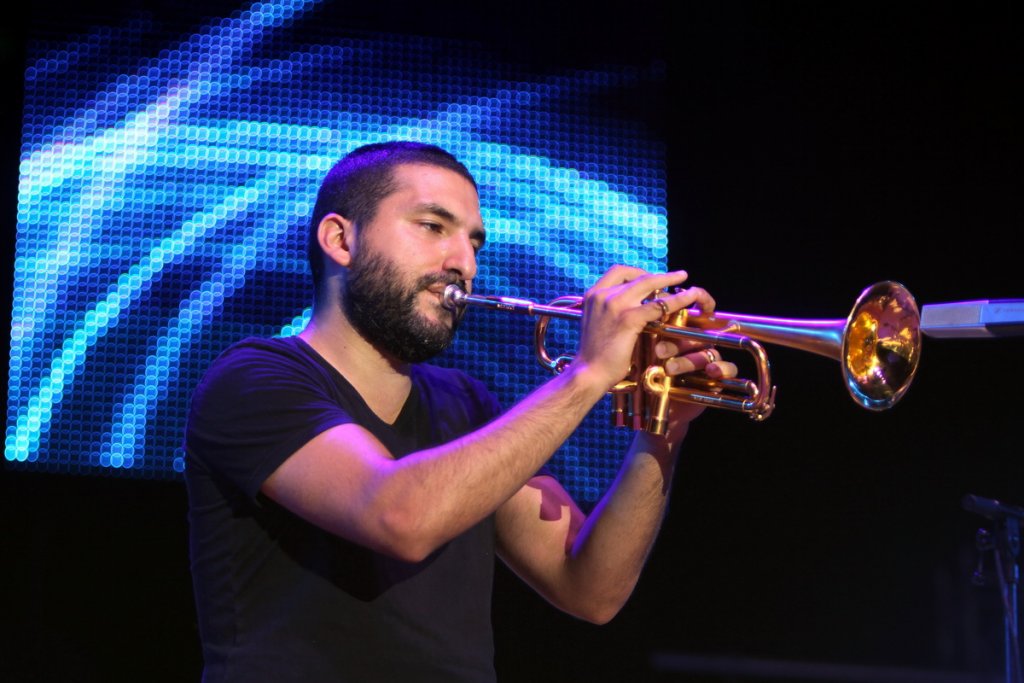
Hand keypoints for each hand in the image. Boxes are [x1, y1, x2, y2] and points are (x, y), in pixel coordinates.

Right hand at [573, 265, 693, 389]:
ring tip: (683, 277)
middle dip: (655, 274)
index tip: (649, 277)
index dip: (637, 272)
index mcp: (593, 295)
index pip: (617, 272)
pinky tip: (688, 298)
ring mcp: (615, 305)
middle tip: (672, 277)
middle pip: (634, 274)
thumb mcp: (597, 325)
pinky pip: (658, 305)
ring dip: (669, 279)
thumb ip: (608, 312)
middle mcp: (602, 295)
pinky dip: (677, 299)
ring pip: (649, 283)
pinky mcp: (628, 319)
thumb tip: (628, 309)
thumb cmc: (594, 355)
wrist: (588, 373)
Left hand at [651, 290, 738, 429]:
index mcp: (681, 334)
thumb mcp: (644, 356)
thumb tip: (639, 316)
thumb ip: (646, 336)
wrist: (657, 407)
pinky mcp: (718, 377)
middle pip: (697, 335)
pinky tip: (711, 372)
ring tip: (669, 368)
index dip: (695, 305)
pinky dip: (721, 369)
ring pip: (708, 352)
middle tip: (658, 351)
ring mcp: (709, 360)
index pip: (690, 316)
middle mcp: (696, 344)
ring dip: (690, 360)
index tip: (685, 303)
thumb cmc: (650, 378)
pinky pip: (729, 368)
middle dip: (678, 342)